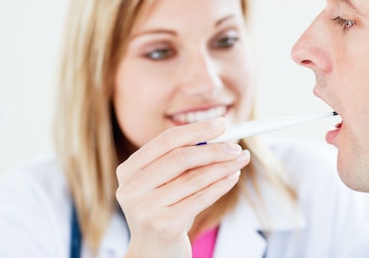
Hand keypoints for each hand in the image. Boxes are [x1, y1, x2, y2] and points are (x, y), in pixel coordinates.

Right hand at [116, 118, 250, 257]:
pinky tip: (232, 178)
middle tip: (236, 146)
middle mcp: (131, 188)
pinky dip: (220, 185)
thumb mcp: (167, 182)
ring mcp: (145, 208)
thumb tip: (221, 133)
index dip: (196, 130)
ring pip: (194, 179)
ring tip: (240, 160)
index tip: (222, 123)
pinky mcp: (163, 225)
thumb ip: (184, 158)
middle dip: (213, 149)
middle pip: (179, 158)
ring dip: (222, 167)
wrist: (153, 253)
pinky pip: (200, 199)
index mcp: (129, 170)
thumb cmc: (165, 210)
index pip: (166, 140)